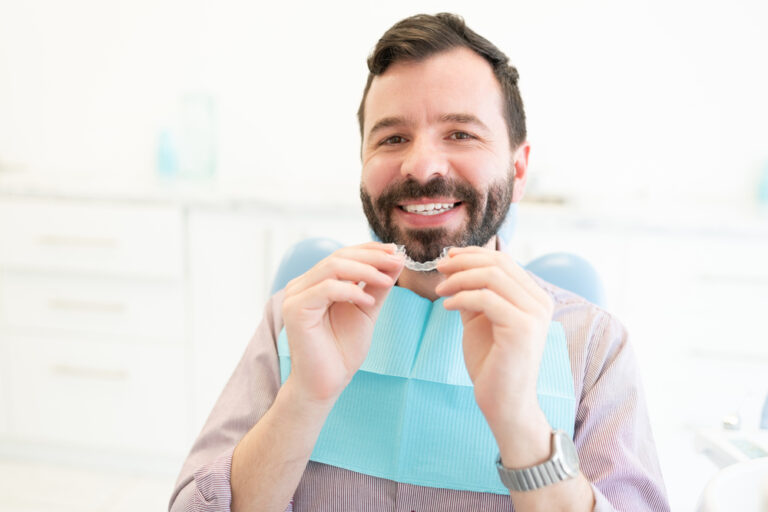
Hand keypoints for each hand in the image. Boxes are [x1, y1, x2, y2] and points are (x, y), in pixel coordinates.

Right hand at [281, 242, 404, 405]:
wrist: (326, 384)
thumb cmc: (342, 350)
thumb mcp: (366, 310)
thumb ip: (377, 286)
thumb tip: (397, 259)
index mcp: (316, 282)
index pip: (343, 254)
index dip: (370, 250)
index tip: (396, 252)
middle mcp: (302, 285)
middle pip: (338, 256)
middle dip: (371, 257)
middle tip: (397, 261)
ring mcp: (296, 295)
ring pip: (332, 267)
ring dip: (365, 270)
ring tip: (388, 280)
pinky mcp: (295, 309)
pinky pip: (326, 288)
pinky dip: (351, 291)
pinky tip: (368, 301)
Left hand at [435, 246, 553, 427]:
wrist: (504, 403)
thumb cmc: (491, 363)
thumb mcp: (480, 319)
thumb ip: (474, 294)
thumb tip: (455, 267)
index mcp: (534, 297)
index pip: (503, 261)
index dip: (473, 254)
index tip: (447, 258)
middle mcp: (540, 302)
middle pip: (498, 263)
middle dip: (463, 262)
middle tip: (438, 269)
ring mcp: (534, 314)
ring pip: (492, 276)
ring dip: (459, 279)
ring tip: (439, 290)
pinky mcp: (522, 328)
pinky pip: (486, 299)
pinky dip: (461, 297)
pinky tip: (446, 307)